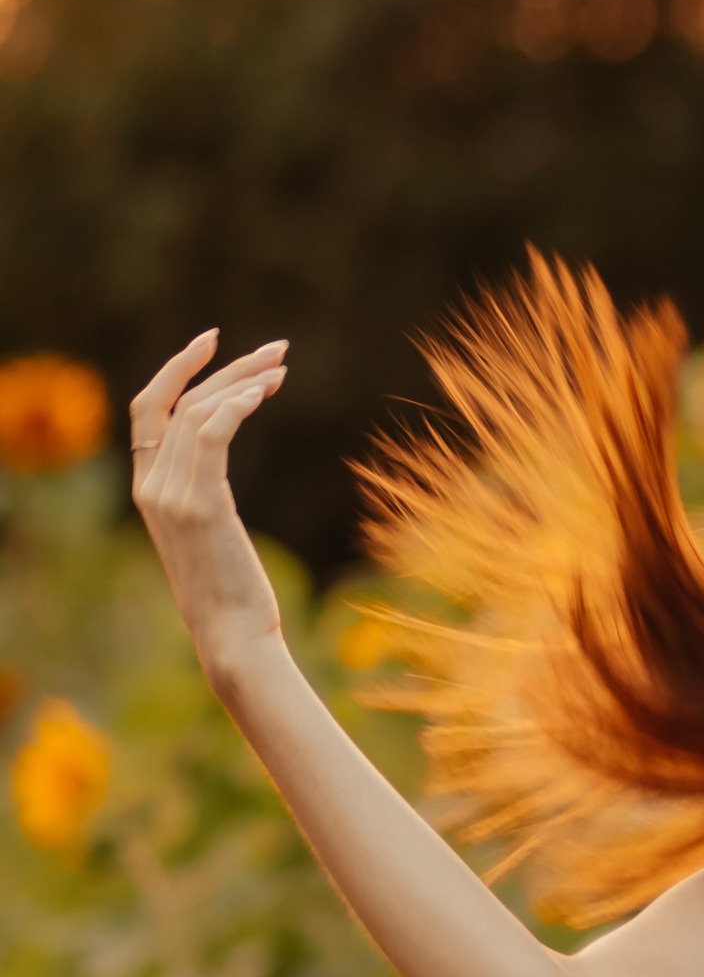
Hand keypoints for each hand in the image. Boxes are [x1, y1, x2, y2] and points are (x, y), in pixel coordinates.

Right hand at [130, 329, 290, 679]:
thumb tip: (219, 458)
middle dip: (227, 367)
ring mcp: (170, 496)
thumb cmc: (234, 590)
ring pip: (199, 411)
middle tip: (277, 349)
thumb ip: (203, 491)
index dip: (177, 370)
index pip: (149, 411)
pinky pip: (210, 434)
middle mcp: (151, 487)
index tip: (215, 342)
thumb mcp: (211, 532)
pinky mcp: (199, 505)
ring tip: (283, 367)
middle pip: (180, 402)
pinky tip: (265, 392)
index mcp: (148, 489)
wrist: (232, 634)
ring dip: (244, 380)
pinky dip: (237, 404)